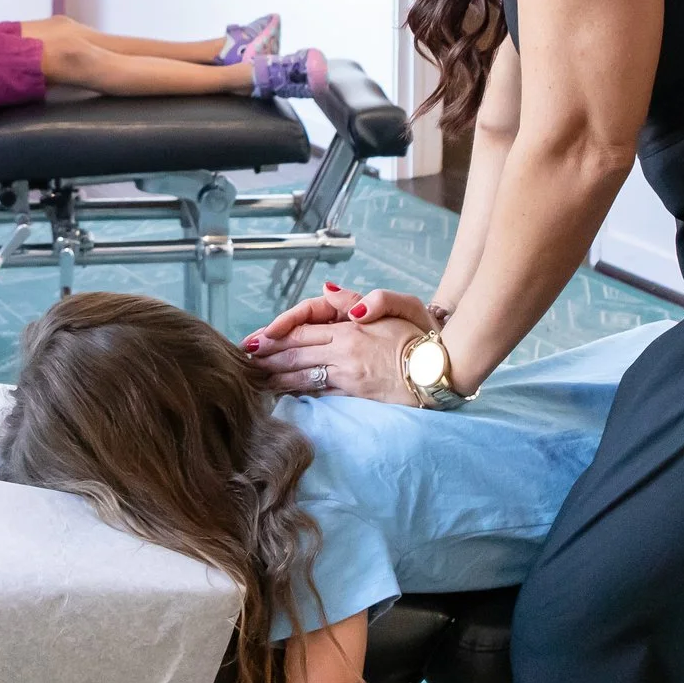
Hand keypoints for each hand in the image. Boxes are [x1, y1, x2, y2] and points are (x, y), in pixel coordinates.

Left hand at [246, 286, 436, 403]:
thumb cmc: (418, 337)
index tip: (256, 339)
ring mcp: (347, 376)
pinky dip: (298, 390)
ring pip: (302, 374)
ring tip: (256, 377)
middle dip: (269, 356)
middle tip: (246, 360)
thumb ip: (359, 297)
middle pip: (296, 352)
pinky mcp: (354, 394)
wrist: (437, 372)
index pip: (303, 329)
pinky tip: (284, 391)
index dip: (276, 334)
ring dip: (276, 375)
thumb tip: (328, 288)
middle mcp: (343, 353)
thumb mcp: (396, 306)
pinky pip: (319, 391)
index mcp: (349, 329)